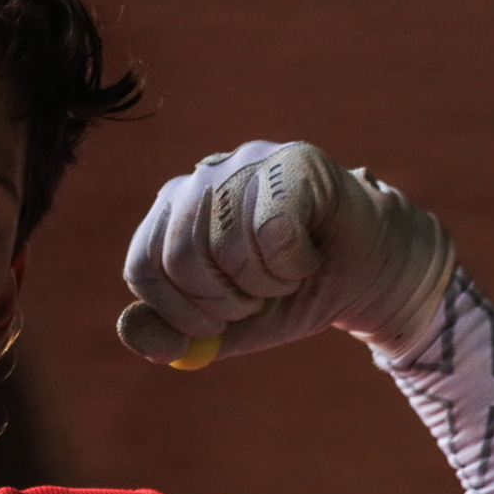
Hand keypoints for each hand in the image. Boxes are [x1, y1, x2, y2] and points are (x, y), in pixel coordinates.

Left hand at [119, 141, 453, 365]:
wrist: (365, 273)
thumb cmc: (290, 294)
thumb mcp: (228, 326)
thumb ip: (174, 332)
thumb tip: (129, 330)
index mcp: (173, 214)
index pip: (144, 266)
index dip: (176, 312)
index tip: (212, 331)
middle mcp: (201, 179)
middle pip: (181, 257)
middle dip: (223, 303)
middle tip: (255, 304)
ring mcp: (246, 162)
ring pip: (229, 245)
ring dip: (264, 284)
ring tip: (285, 276)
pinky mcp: (293, 160)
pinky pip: (275, 230)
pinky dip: (294, 264)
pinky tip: (309, 254)